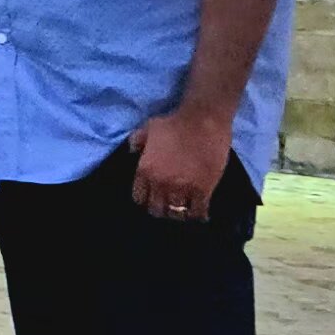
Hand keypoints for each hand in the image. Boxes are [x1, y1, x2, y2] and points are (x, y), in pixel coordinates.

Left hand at [130, 104, 232, 223]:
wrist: (203, 120)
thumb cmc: (175, 122)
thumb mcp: (149, 128)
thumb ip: (137, 141)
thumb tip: (131, 150)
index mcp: (145, 170)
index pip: (139, 198)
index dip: (145, 200)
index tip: (152, 199)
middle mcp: (161, 183)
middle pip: (157, 209)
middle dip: (161, 209)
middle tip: (168, 206)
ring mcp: (182, 188)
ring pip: (177, 213)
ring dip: (179, 214)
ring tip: (184, 211)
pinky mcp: (203, 190)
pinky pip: (198, 212)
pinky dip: (199, 215)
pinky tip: (201, 214)